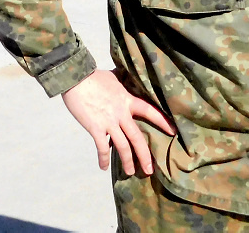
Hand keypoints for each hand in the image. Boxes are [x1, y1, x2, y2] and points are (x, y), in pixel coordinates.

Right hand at [61, 69, 175, 175]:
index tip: (173, 131)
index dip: (162, 121)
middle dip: (144, 155)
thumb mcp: (112, 77)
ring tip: (129, 172)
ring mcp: (109, 122)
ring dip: (127, 161)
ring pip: (122, 146)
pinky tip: (104, 167)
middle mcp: (121, 113)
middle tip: (149, 169)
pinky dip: (104, 159)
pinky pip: (102, 147)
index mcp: (127, 100)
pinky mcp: (95, 127)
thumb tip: (124, 78)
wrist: (75, 77)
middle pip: (137, 138)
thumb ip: (120, 83)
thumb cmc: (92, 76)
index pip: (149, 111)